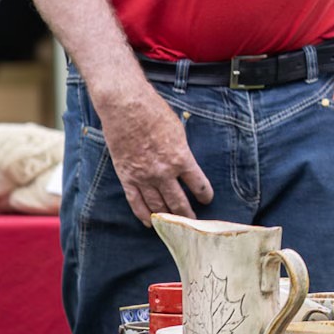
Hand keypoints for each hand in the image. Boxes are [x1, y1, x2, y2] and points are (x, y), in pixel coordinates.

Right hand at [92, 70, 213, 226]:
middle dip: (188, 214)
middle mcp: (163, 172)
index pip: (199, 185)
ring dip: (168, 217)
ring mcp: (143, 177)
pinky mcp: (127, 177)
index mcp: (181, 158)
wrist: (126, 108)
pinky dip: (144, 214)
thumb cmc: (154, 114)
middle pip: (179, 202)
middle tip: (193, 222)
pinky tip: (150, 223)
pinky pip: (136, 202)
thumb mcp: (178, 131)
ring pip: (158, 206)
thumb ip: (182, 151)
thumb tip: (185, 165)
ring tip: (175, 225)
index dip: (205, 195)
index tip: (207, 199)